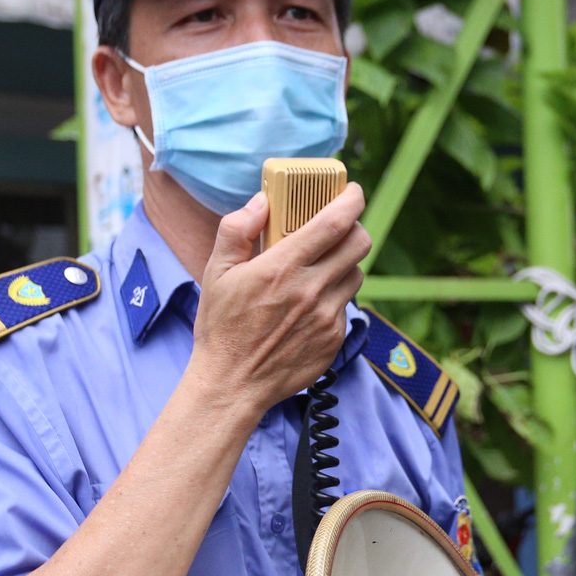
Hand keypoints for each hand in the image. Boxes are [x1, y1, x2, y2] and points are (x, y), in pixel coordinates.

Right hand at [188, 184, 368, 421]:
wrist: (232, 384)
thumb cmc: (221, 328)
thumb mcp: (216, 273)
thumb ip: (236, 230)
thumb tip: (261, 201)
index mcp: (282, 268)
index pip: (334, 222)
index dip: (351, 200)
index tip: (350, 191)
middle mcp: (311, 290)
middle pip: (359, 243)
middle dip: (354, 226)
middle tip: (339, 226)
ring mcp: (326, 317)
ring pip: (356, 274)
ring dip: (345, 263)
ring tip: (321, 266)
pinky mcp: (333, 339)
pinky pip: (345, 306)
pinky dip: (334, 296)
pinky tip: (310, 303)